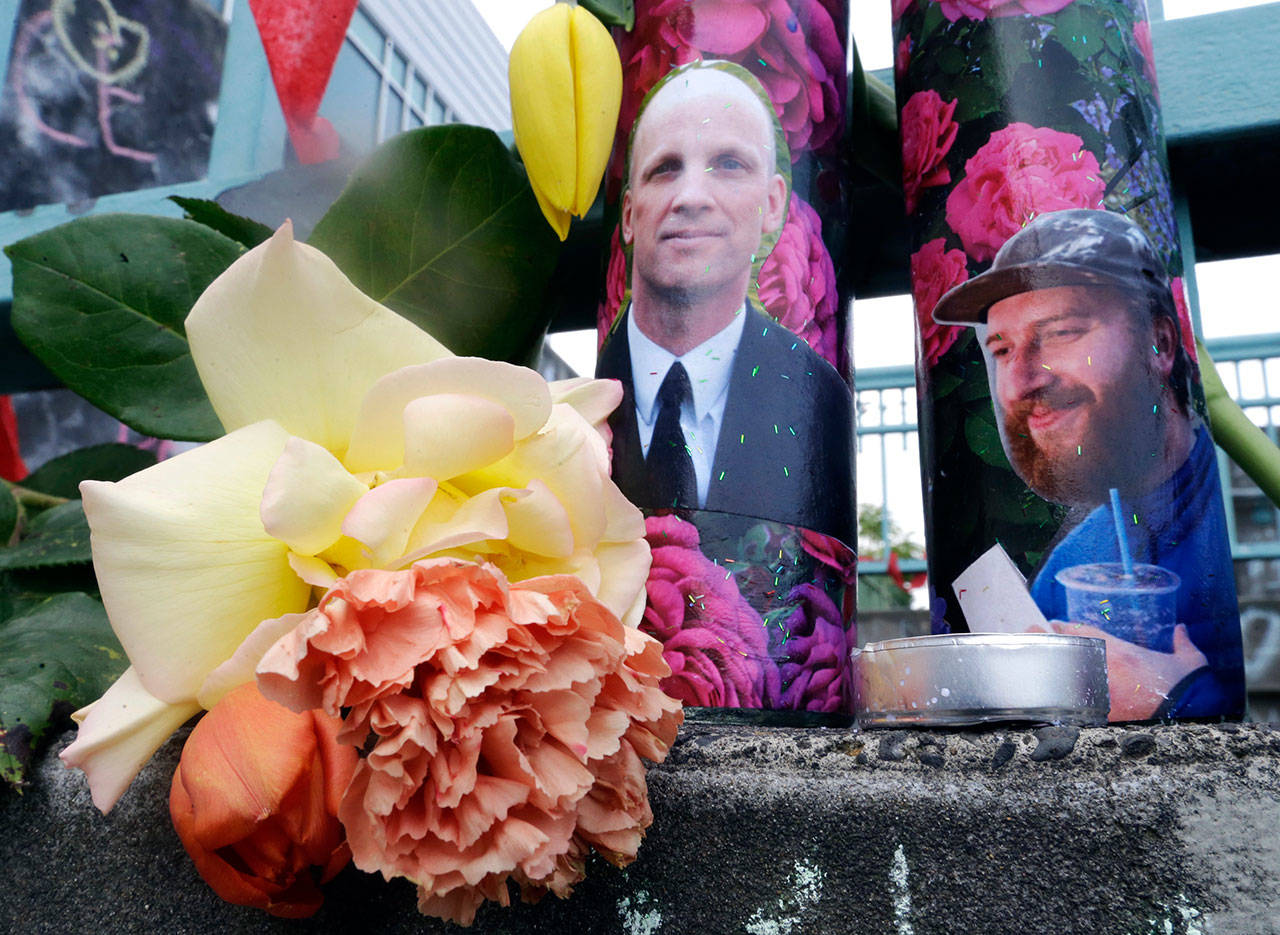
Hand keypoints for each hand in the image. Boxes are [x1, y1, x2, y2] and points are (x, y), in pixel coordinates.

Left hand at [1028, 622, 1207, 720]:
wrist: (1194, 712)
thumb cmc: (1189, 686)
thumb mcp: (1189, 661)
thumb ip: (1182, 643)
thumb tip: (1181, 630)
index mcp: (1121, 652)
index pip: (1085, 632)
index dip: (1067, 627)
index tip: (1054, 623)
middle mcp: (1104, 667)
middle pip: (1064, 649)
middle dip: (1046, 639)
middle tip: (1030, 632)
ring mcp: (1097, 690)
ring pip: (1060, 673)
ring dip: (1045, 663)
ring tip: (1028, 655)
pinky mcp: (1098, 714)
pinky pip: (1069, 704)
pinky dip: (1055, 699)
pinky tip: (1039, 694)